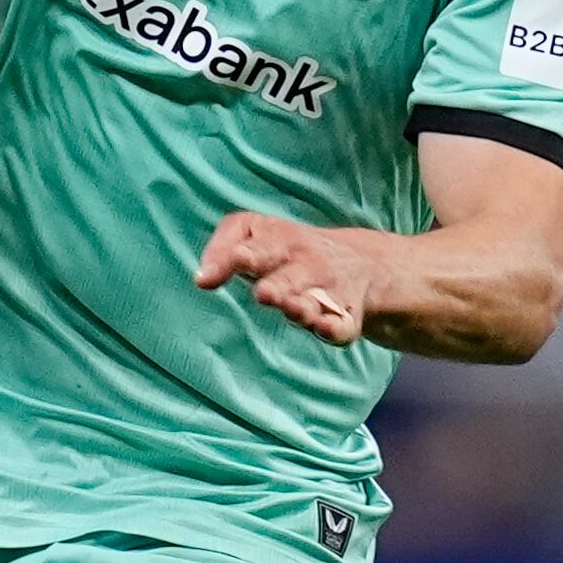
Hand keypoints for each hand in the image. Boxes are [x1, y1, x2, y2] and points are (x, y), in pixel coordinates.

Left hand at [197, 211, 384, 345]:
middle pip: (292, 277)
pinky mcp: (346, 319)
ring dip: (304, 307)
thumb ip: (222, 251)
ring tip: (291, 309)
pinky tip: (326, 328)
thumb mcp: (254, 233)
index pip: (265, 246)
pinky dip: (336, 327)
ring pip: (317, 301)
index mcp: (282, 242)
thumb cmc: (287, 250)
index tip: (239, 259)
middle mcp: (308, 265)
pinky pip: (343, 324)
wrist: (361, 262)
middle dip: (278, 286)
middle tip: (265, 293)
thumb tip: (202, 280)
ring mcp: (329, 291)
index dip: (251, 254)